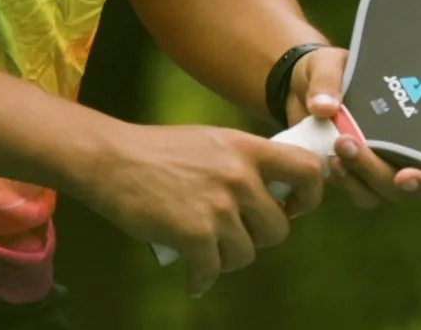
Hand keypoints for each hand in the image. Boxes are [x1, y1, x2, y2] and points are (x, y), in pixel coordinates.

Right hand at [71, 121, 328, 297]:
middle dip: (258, 237)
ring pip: (246, 253)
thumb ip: (243, 162)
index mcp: (247, 149)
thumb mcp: (213, 141)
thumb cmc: (158, 150)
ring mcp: (219, 206)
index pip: (308, 170)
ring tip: (208, 251)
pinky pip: (212, 271)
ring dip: (227, 258)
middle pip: (278, 228)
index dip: (308, 196)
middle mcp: (240, 176)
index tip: (289, 207)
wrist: (112, 159)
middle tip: (235, 233)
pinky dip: (201, 280)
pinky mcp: (195, 234)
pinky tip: (193, 278)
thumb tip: (271, 191)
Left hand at [286, 46, 420, 208]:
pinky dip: (344, 183)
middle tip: (346, 143)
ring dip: (358, 180)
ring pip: (379, 192)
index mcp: (413, 122)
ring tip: (335, 154)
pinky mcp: (352, 175)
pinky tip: (330, 164)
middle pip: (404, 185)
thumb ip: (327, 81)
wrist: (303, 86)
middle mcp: (401, 150)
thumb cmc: (331, 71)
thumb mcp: (328, 64)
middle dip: (377, 172)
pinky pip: (356, 191)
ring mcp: (378, 166)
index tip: (404, 175)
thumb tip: (323, 107)